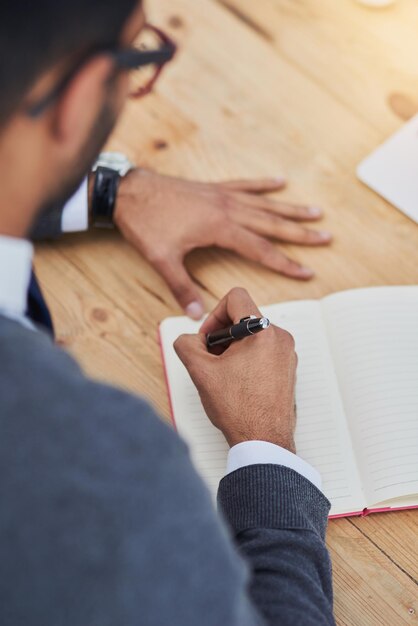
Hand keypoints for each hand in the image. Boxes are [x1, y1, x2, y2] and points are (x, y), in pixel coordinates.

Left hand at [113, 169, 331, 318]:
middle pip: (271, 223)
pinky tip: (280, 182)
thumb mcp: (162, 259)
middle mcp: (227, 209)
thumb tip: (197, 316)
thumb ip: (182, 287)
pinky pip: (244, 185)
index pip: (260, 249)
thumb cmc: (145, 224)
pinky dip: (263, 185)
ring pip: (264, 203)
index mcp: (219, 227)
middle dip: (300, 233)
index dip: (285, 262)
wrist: (128, 191)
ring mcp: (221, 196)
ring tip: (315, 211)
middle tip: (326, 236)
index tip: (307, 271)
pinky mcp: (213, 188)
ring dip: (290, 209)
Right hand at [174, 288, 296, 451]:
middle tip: (210, 358)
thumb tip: (187, 340)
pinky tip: (236, 382)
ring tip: (223, 373)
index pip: (235, 297)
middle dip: (222, 335)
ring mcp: (287, 355)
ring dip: (233, 349)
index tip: (208, 338)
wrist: (263, 441)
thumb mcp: (201, 372)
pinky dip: (247, 360)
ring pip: (253, 336)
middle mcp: (280, 338)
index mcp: (262, 331)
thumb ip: (187, 345)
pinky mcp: (288, 370)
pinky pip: (264, 352)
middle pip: (244, 318)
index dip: (214, 314)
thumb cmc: (239, 410)